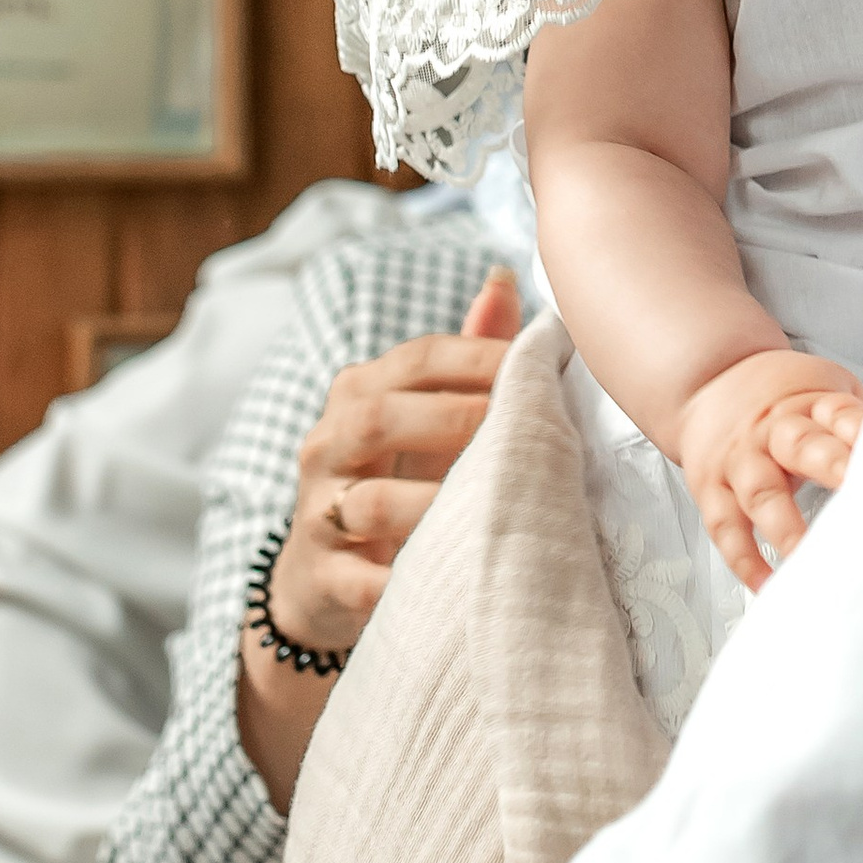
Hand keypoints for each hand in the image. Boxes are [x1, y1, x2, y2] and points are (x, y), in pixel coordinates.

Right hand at [266, 271, 523, 652]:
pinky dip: (405, 583)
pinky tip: (457, 584)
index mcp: (358, 393)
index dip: (480, 359)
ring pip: (369, 500)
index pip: (417, 359)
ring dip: (435, 505)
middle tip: (529, 434)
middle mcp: (327, 442)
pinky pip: (360, 580)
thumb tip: (504, 278)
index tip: (544, 369)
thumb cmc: (391, 482)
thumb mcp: (422, 419)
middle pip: (380, 417)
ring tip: (497, 509)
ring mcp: (318, 510)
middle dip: (458, 420)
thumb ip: (465, 356)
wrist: (322, 580)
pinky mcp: (322, 577)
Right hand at [678, 346, 862, 595]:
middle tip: (862, 500)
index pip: (840, 414)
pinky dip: (745, 560)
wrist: (709, 382)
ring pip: (761, 495)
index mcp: (808, 404)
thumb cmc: (783, 399)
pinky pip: (725, 528)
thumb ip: (860, 426)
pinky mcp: (711, 489)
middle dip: (831, 470)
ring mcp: (739, 461)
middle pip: (800, 447)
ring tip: (810, 559)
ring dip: (786, 530)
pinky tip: (768, 584)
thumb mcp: (825, 394)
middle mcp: (771, 431)